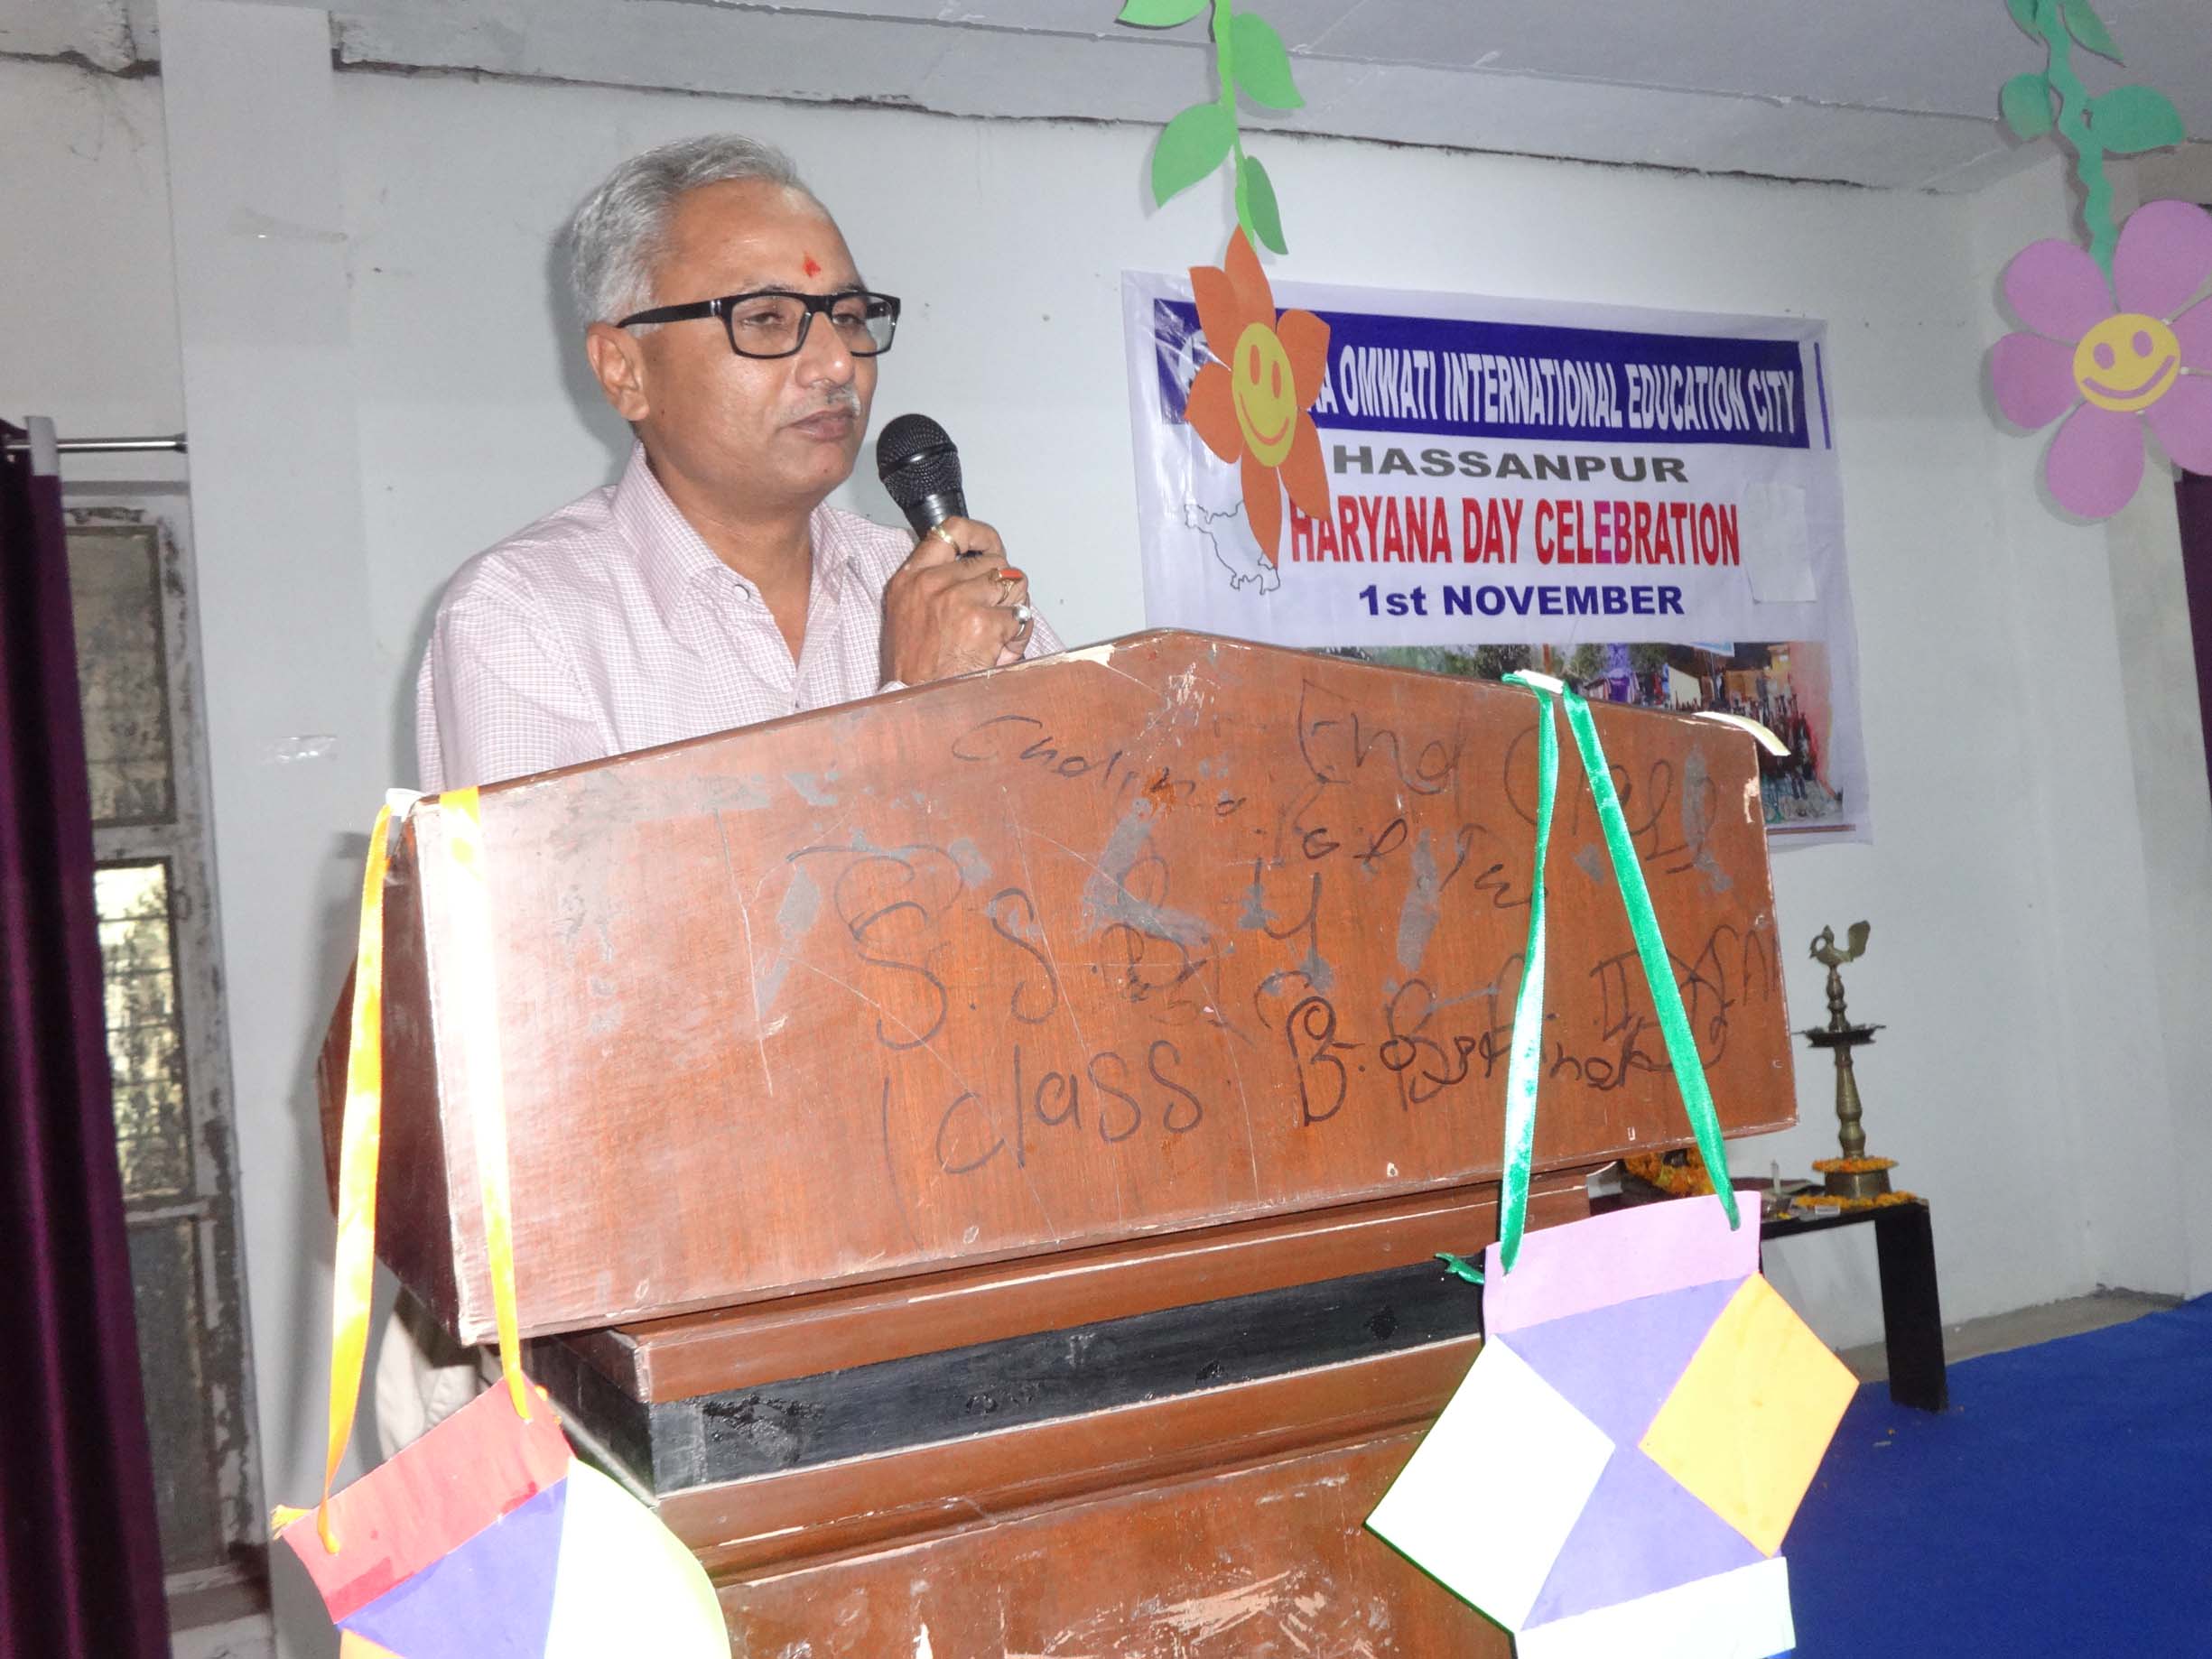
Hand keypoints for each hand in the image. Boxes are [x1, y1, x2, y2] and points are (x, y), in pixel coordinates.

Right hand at [880, 516, 1033, 683]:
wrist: (914, 702)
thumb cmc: (913, 668)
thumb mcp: (906, 614)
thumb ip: (933, 585)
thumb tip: (977, 569)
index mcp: (910, 578)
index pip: (950, 531)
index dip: (980, 534)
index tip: (991, 545)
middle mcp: (933, 583)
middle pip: (995, 562)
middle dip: (1004, 587)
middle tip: (998, 613)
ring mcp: (959, 600)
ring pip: (1014, 585)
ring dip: (1014, 608)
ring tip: (1000, 634)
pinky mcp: (983, 623)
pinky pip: (1020, 617)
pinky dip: (1019, 635)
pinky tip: (1003, 650)